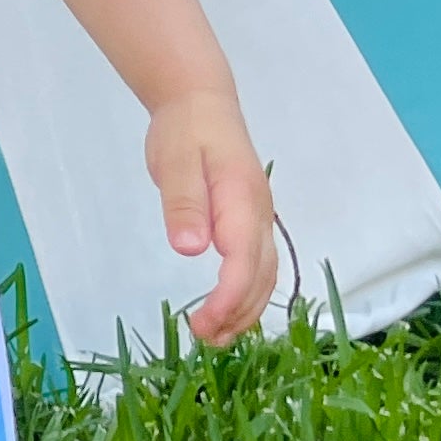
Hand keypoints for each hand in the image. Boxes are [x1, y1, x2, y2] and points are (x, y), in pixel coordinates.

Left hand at [148, 87, 276, 343]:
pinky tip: (230, 310)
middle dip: (238, 312)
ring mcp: (258, 218)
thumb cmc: (185, 131)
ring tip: (217, 336)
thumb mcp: (175, 162)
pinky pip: (259, 265)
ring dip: (246, 309)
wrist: (201, 102)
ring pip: (265, 274)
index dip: (229, 297)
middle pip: (261, 275)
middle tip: (205, 339)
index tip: (204, 322)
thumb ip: (183, 204)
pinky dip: (248, 293)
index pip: (244, 260)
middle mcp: (259, 214)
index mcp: (242, 200)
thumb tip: (190, 248)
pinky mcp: (249, 221)